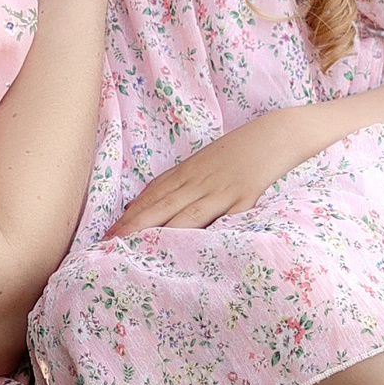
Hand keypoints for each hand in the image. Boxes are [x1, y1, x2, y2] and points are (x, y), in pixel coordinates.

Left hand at [110, 111, 313, 236]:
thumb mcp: (204, 161)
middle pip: (162, 206)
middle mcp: (200, 181)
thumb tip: (150, 201)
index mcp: (188, 172)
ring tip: (139, 251)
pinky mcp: (246, 199)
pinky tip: (192, 250)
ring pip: (187, 215)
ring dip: (161, 234)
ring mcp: (223, 191)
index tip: (107, 234)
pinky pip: (224, 221)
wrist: (277, 133)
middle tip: (109, 245)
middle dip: (134, 226)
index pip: (152, 195)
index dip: (130, 215)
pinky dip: (208, 234)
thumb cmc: (239, 150)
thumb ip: (180, 181)